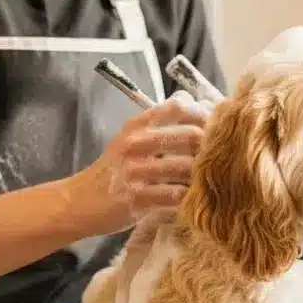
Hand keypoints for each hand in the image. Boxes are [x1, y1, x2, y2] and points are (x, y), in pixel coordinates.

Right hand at [62, 91, 210, 237]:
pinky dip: (189, 199)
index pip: (179, 106)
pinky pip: (173, 196)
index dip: (205, 115)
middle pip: (190, 135)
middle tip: (225, 160)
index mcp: (137, 125)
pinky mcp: (135, 197)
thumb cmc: (113, 171)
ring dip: (203, 176)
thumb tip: (191, 99)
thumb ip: (159, 122)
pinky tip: (196, 202)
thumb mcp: (130, 139)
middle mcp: (135, 142)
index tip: (218, 129)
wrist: (78, 202)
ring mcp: (134, 170)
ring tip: (215, 182)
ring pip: (185, 167)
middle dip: (212, 148)